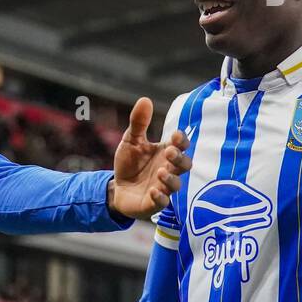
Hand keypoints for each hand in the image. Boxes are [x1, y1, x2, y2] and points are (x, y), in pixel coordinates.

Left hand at [108, 97, 191, 219]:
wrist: (117, 188)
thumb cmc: (129, 163)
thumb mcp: (131, 141)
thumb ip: (139, 123)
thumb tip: (144, 99)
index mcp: (166, 153)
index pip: (181, 145)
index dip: (181, 140)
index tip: (174, 135)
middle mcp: (169, 170)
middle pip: (184, 164)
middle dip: (179, 158)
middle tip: (169, 152)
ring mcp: (163, 187)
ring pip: (176, 185)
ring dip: (170, 178)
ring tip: (161, 172)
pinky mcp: (154, 203)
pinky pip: (162, 202)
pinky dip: (159, 198)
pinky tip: (153, 191)